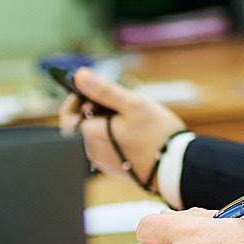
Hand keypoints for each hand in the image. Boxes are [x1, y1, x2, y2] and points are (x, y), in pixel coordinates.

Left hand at [57, 67, 185, 189]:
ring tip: (127, 114)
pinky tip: (132, 130)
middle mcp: (91, 152)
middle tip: (115, 100)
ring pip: (94, 135)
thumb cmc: (156, 134)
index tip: (90, 90)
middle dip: (94, 108)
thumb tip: (79, 76)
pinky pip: (105, 146)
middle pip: (82, 124)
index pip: (67, 116)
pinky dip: (112, 134)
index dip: (75, 100)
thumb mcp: (131, 104)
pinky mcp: (115, 167)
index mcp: (90, 136)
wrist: (176, 165)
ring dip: (104, 121)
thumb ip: (103, 90)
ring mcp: (103, 162)